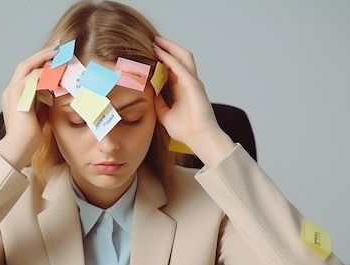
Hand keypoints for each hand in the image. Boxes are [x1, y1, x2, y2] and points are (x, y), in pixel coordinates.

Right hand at [0, 43, 57, 170]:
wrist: (19, 148)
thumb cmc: (30, 138)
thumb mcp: (40, 116)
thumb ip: (44, 103)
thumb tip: (55, 94)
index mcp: (15, 95)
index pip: (27, 72)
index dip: (41, 63)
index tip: (56, 57)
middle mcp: (11, 90)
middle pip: (26, 64)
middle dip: (43, 54)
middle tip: (59, 47)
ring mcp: (12, 91)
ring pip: (28, 66)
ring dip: (46, 60)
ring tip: (61, 57)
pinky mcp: (17, 95)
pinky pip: (33, 77)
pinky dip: (47, 74)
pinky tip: (59, 74)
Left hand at [153, 36, 233, 165]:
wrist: (200, 138)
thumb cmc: (186, 130)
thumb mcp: (165, 114)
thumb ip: (159, 103)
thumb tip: (149, 94)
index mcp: (183, 89)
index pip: (173, 68)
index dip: (162, 59)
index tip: (149, 52)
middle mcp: (189, 82)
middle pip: (179, 57)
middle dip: (167, 47)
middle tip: (153, 41)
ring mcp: (193, 82)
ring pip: (182, 57)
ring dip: (169, 47)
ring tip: (156, 41)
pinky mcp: (193, 84)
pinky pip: (180, 66)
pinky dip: (169, 58)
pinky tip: (159, 53)